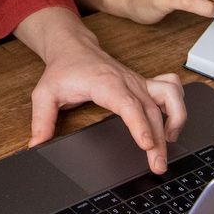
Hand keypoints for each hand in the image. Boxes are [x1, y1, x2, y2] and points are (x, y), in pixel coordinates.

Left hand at [14, 8, 186, 173]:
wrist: (73, 47)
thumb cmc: (63, 69)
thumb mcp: (44, 94)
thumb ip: (41, 121)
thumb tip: (36, 146)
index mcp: (105, 82)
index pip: (128, 103)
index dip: (139, 123)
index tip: (147, 144)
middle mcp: (127, 81)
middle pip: (151, 109)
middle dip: (158, 140)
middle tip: (157, 166)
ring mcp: (138, 81)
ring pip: (169, 95)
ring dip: (176, 118)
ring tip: (169, 142)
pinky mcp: (144, 84)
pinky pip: (171, 89)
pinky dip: (177, 106)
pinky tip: (171, 126)